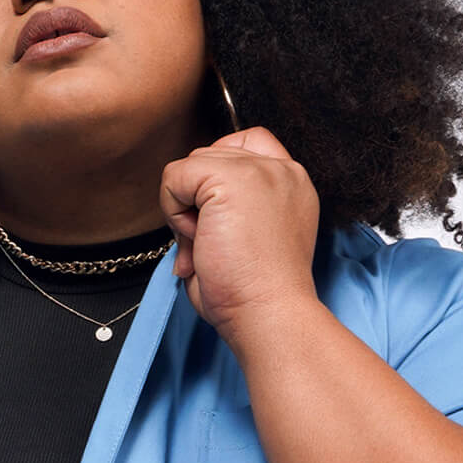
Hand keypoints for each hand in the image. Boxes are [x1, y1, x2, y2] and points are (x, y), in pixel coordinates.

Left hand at [160, 125, 320, 340]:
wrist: (269, 314)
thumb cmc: (255, 295)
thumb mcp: (248, 238)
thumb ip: (227, 208)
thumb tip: (186, 204)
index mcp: (291, 184)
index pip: (243, 147)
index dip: (214, 178)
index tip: (216, 222)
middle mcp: (282, 170)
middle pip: (209, 157)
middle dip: (197, 202)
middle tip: (212, 247)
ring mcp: (259, 169)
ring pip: (190, 165)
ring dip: (185, 210)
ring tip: (209, 248)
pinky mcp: (230, 178)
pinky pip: (174, 176)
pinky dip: (172, 213)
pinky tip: (199, 242)